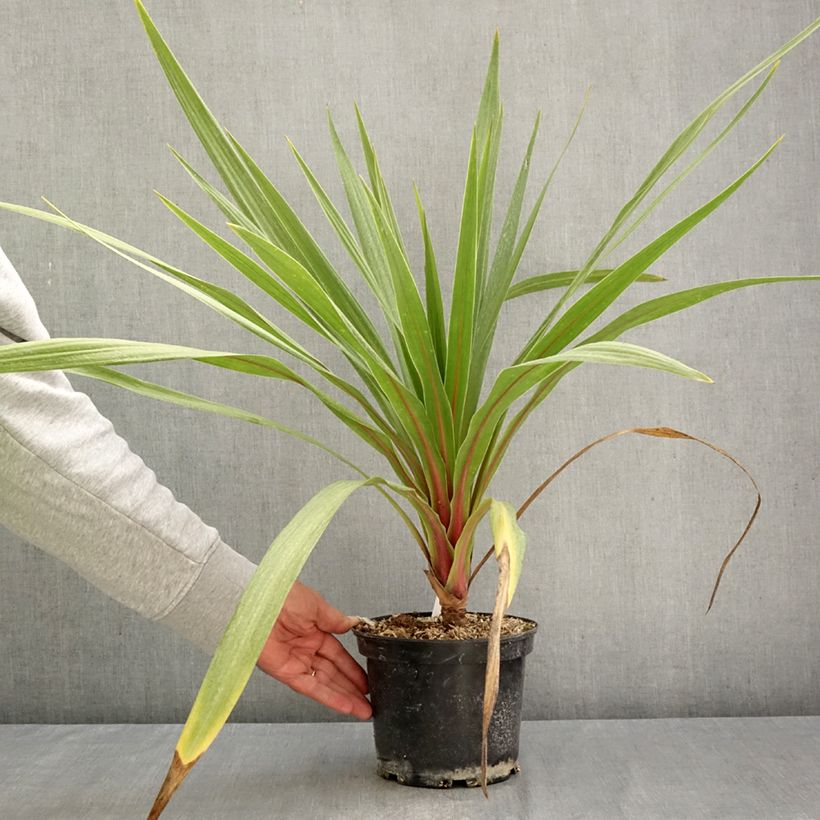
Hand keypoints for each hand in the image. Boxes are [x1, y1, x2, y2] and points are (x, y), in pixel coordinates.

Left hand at [257, 581, 371, 719]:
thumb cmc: (282, 596)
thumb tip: (352, 623)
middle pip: (333, 673)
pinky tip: (345, 705)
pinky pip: (311, 687)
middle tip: (370, 701)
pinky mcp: (285, 672)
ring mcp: (296, 661)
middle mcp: (305, 648)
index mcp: (313, 630)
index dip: (353, 669)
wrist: (257, 603)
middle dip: (352, 688)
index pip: (338, 655)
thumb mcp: (317, 606)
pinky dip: (328, 697)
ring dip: (344, 697)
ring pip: (325, 684)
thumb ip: (335, 620)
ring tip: (363, 710)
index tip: (366, 680)